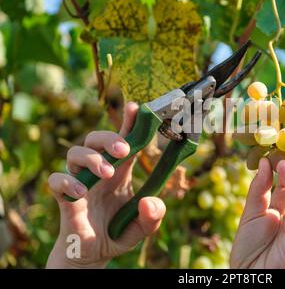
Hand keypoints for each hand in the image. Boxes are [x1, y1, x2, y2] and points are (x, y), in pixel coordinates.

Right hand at [46, 102, 165, 268]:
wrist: (94, 254)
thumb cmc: (118, 233)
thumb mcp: (143, 228)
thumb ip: (153, 217)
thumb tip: (149, 202)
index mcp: (121, 171)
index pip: (125, 140)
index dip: (129, 123)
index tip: (135, 108)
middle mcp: (99, 171)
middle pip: (96, 139)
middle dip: (109, 138)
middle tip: (124, 150)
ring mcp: (80, 181)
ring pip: (75, 152)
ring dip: (91, 158)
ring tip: (107, 173)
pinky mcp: (64, 197)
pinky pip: (56, 180)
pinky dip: (67, 181)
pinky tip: (82, 192)